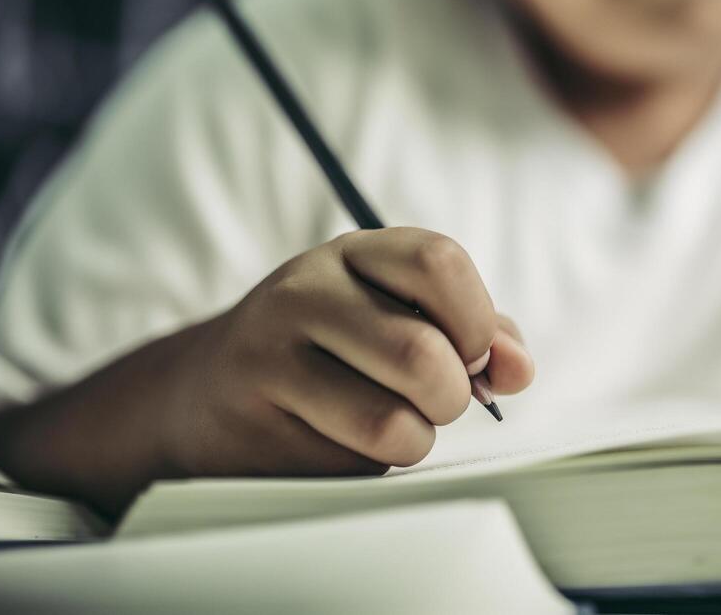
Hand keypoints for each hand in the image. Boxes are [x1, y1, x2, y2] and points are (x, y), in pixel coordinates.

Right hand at [158, 228, 533, 479]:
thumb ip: (473, 331)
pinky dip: (367, 467)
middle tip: (434, 402)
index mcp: (352, 253)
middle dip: (451, 397)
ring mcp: (269, 359)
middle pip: (422, 354)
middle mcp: (304, 294)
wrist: (203, 392)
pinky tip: (336, 442)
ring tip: (393, 425)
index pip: (439, 262)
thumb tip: (517, 369)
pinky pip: (350, 467)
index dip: (476, 321)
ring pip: (390, 424)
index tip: (472, 355)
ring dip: (415, 442)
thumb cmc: (328, 348)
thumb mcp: (393, 311)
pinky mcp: (252, 428)